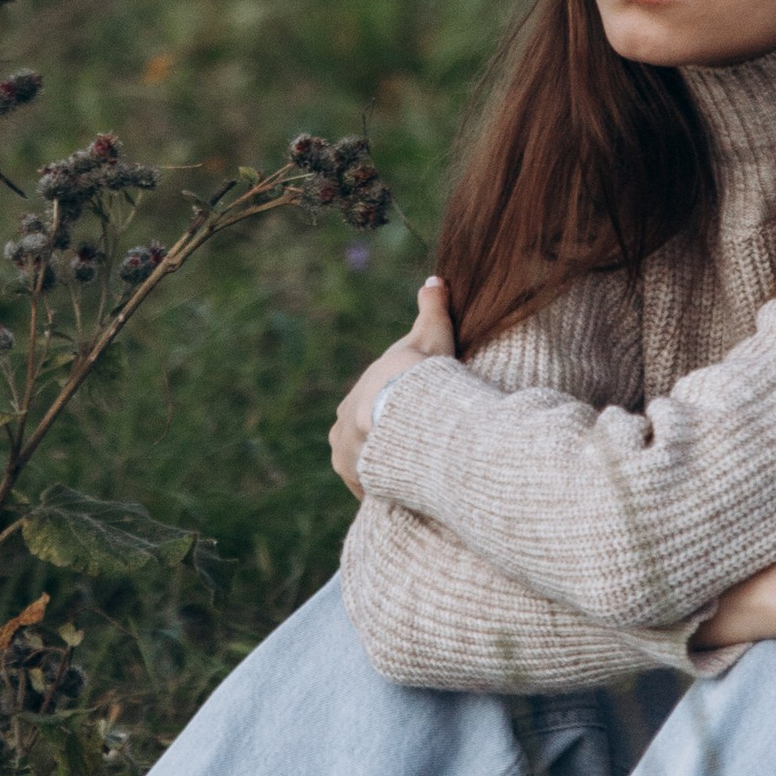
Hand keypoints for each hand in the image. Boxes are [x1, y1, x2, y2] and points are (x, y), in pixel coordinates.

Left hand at [329, 277, 454, 498]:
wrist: (408, 410)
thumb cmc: (419, 373)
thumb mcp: (430, 335)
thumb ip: (432, 309)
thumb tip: (434, 279)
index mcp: (352, 401)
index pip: (367, 412)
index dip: (389, 417)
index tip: (409, 422)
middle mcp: (341, 431)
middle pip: (362, 442)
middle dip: (382, 446)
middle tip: (411, 450)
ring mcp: (347, 458)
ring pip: (363, 466)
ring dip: (381, 471)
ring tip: (409, 477)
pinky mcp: (358, 481)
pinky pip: (371, 490)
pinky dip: (384, 492)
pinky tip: (403, 496)